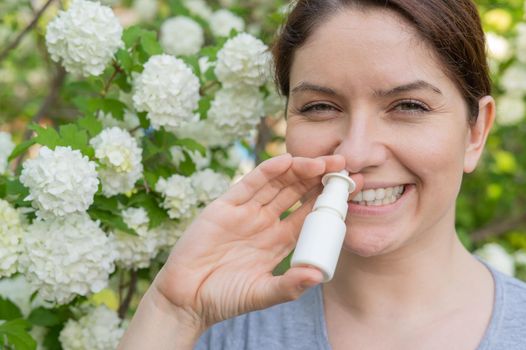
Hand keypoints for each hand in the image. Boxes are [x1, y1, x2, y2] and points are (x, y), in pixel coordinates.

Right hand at [152, 153, 361, 329]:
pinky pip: (250, 184)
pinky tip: (286, 160)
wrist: (186, 299)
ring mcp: (246, 212)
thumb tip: (318, 275)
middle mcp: (265, 222)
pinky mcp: (225, 206)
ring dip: (299, 169)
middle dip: (318, 177)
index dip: (328, 199)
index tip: (351, 186)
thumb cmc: (224, 298)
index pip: (309, 213)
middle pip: (297, 192)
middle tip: (342, 162)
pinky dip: (267, 171)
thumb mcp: (262, 294)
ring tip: (322, 160)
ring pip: (277, 183)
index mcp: (279, 241)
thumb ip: (289, 285)